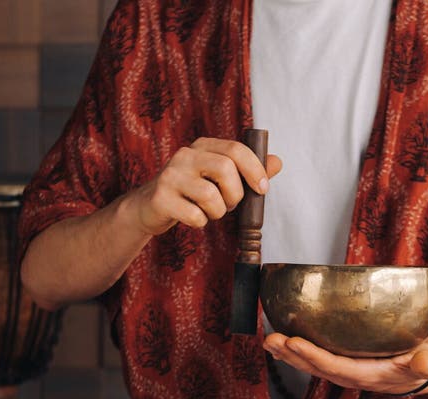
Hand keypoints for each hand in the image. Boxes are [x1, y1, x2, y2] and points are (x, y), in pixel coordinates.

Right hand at [131, 137, 281, 235]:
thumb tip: (277, 162)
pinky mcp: (161, 198)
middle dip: (235, 194)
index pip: (235, 149)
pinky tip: (193, 218)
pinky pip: (195, 215)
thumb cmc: (191, 193)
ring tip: (209, 212)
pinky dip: (200, 223)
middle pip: (225, 169)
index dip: (254, 169)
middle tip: (230, 205)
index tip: (263, 188)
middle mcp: (185, 156)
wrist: (149, 208)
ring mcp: (171, 176)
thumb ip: (246, 171)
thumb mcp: (218, 178)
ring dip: (218, 212)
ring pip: (210, 195)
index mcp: (202, 147)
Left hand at [263, 333, 427, 393]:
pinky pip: (314, 358)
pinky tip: (279, 341)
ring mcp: (343, 371)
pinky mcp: (340, 363)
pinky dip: (295, 351)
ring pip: (311, 364)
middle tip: (271, 339)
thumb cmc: (423, 363)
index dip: (313, 356)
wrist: (420, 371)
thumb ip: (425, 363)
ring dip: (288, 354)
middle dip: (292, 355)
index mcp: (368, 376)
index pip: (335, 367)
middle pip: (316, 367)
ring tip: (268, 340)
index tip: (294, 342)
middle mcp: (350, 376)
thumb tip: (425, 361)